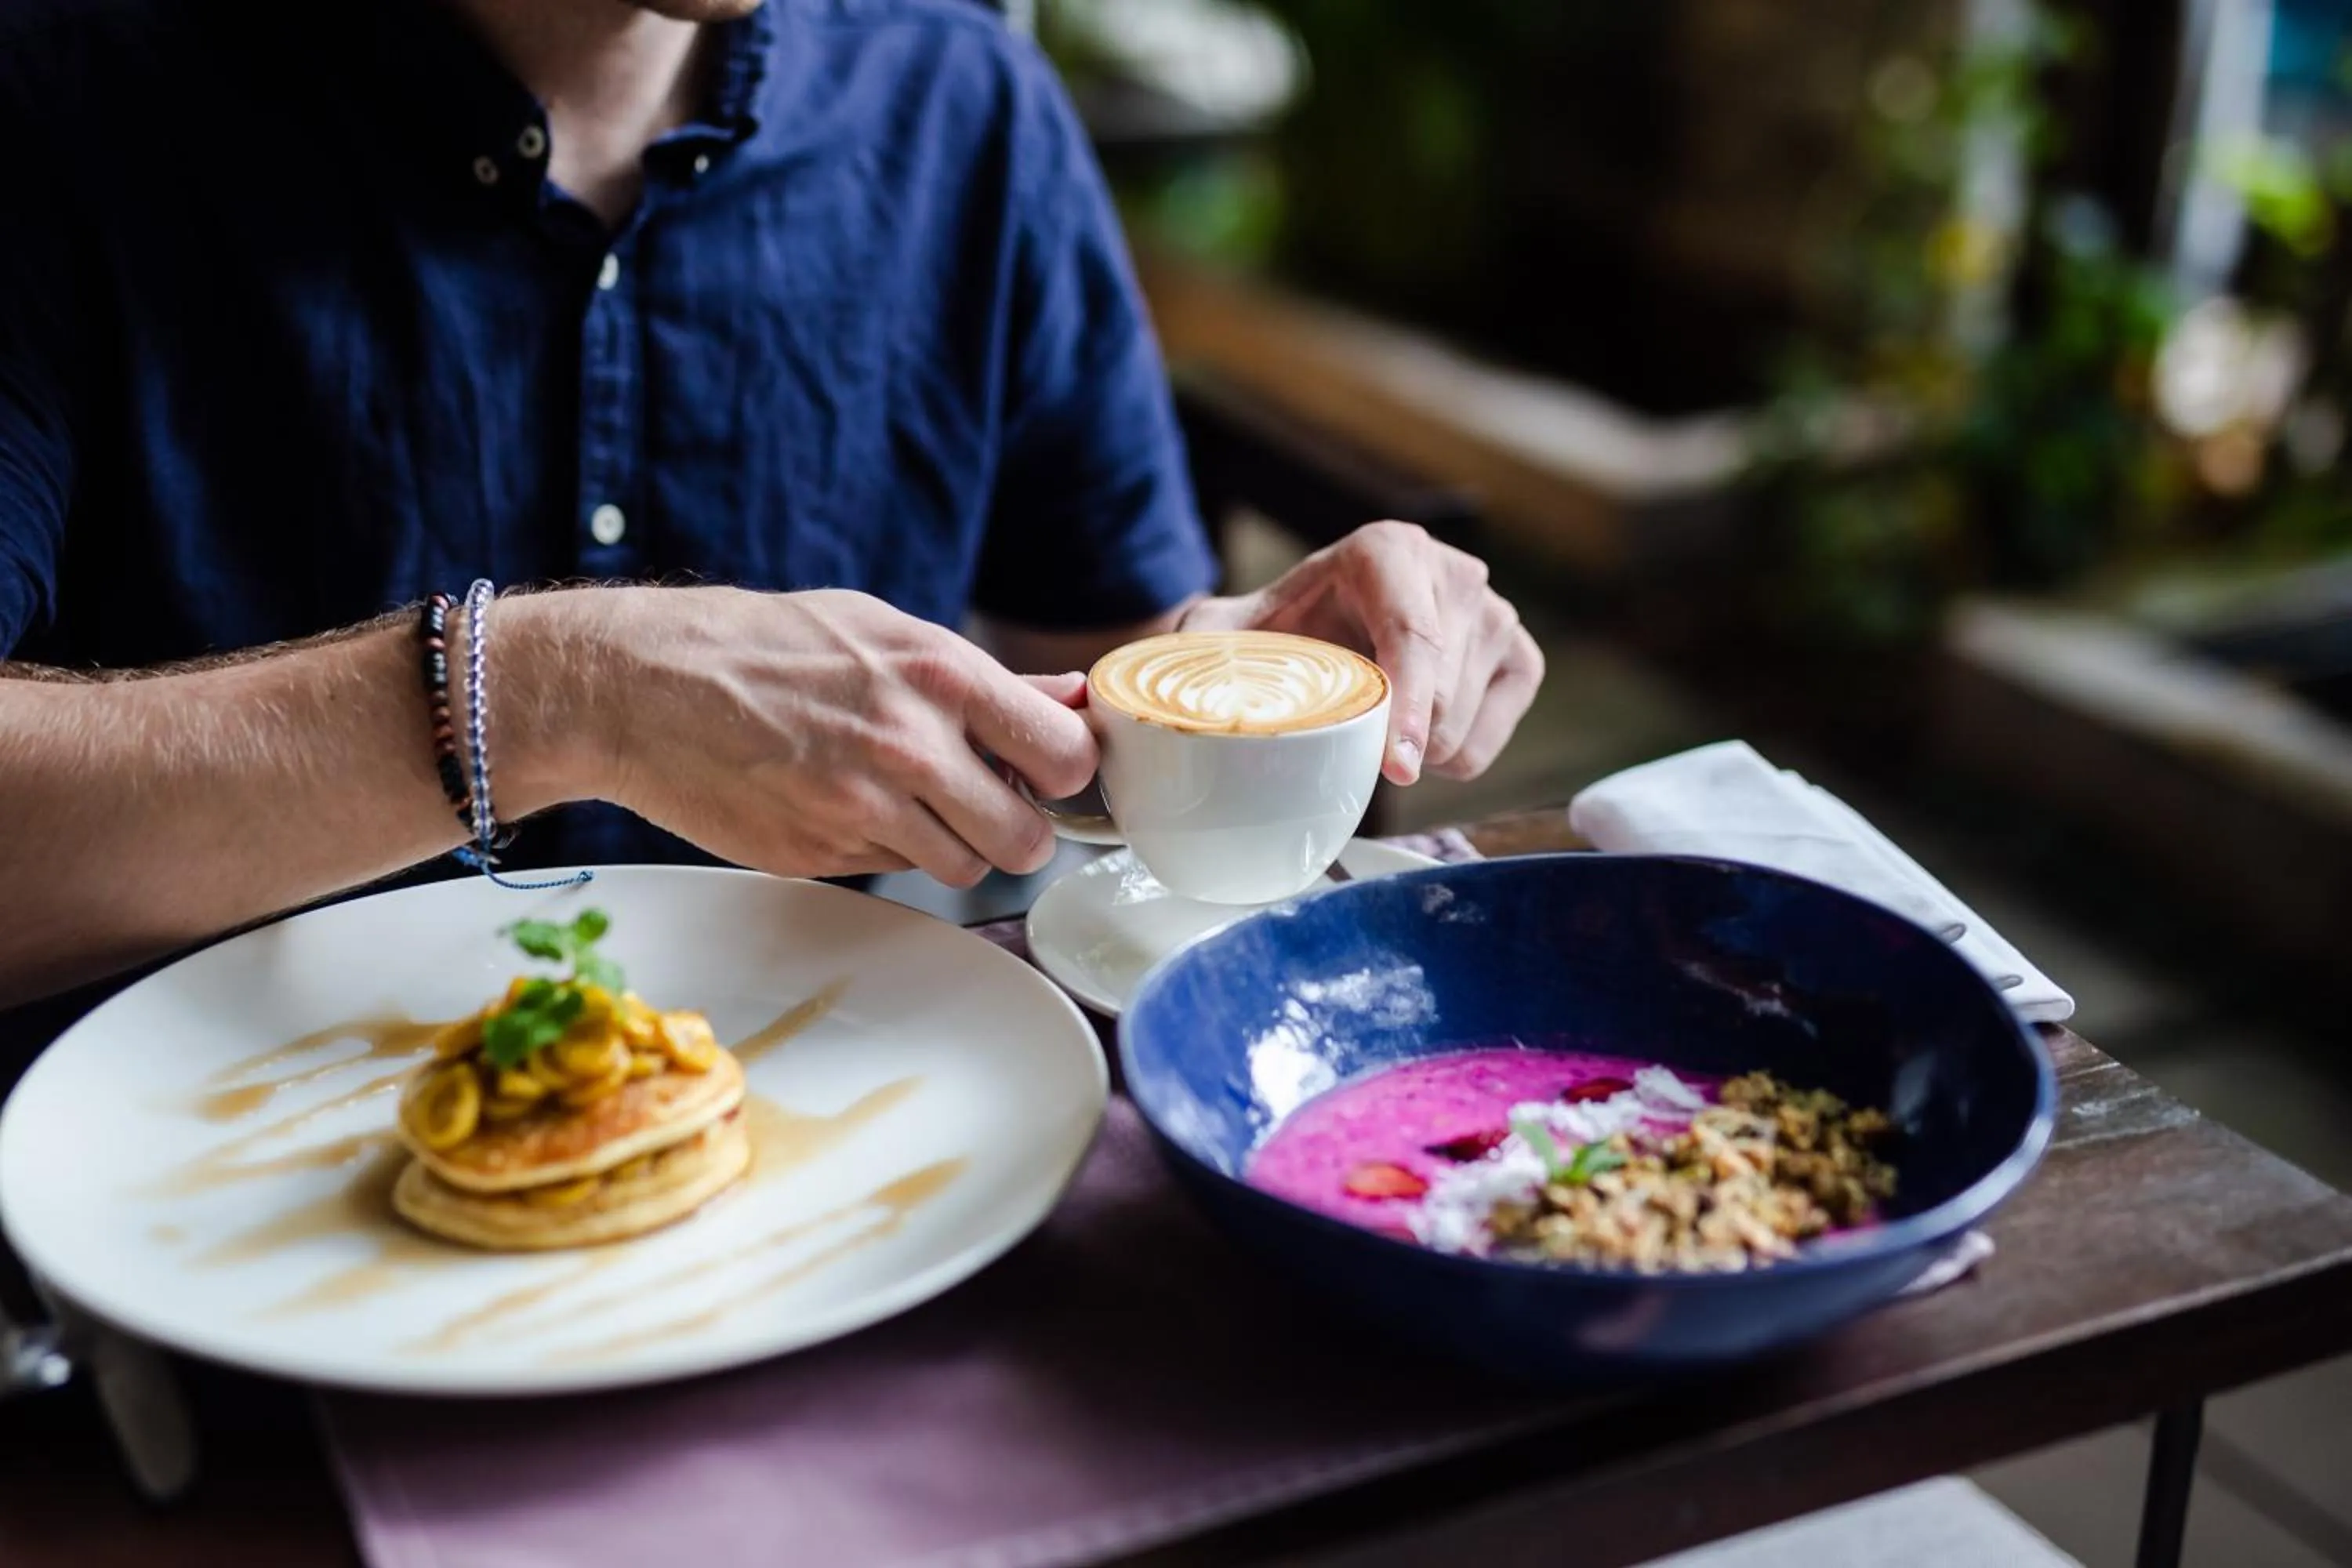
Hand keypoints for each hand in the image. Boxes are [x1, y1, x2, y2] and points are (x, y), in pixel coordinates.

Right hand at [561, 587, 1095, 885]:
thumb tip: (1072, 698)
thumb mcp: (883, 628)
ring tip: (907, 802)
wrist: (641, 686)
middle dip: (1017, 830)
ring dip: (953, 849)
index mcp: (939, 676)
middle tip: (986, 806)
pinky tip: (843, 806)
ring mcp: (861, 810)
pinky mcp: (818, 857)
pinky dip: (885, 853)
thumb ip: (985, 679)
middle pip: (1026, 839)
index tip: (1045, 770)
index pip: (1064, 757)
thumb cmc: (766, 644)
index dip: (1064, 773)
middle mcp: (909, 747)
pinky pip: (892, 875)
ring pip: (964, 871)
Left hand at [1182, 522, 1542, 783]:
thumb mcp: (1225, 631)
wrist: (1321, 620)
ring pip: (1461, 727)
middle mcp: (1454, 572)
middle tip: (1339, 732)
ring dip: (1409, 749)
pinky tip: (1410, 732)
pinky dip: (1445, 759)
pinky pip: (1486, 745)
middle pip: (1440, 696)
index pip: (1413, 638)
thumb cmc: (1278, 629)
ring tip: (1372, 720)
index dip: (1407, 708)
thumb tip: (1163, 696)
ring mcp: (1496, 614)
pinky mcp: (1520, 659)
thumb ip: (1198, 651)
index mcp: (1388, 550)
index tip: (1394, 767)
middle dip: (1388, 739)